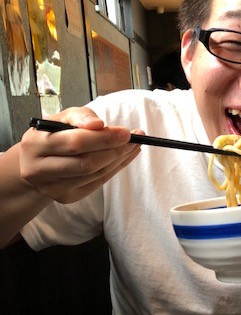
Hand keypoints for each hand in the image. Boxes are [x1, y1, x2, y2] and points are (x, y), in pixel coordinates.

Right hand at [18, 107, 141, 203]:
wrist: (34, 165)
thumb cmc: (51, 137)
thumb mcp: (60, 119)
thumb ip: (80, 116)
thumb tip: (99, 124)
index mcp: (35, 144)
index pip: (75, 143)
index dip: (103, 138)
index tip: (125, 132)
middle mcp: (40, 169)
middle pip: (86, 163)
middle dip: (114, 150)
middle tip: (134, 139)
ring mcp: (52, 187)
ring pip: (94, 174)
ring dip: (118, 159)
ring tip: (133, 146)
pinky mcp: (66, 198)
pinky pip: (97, 183)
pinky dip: (115, 169)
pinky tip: (125, 157)